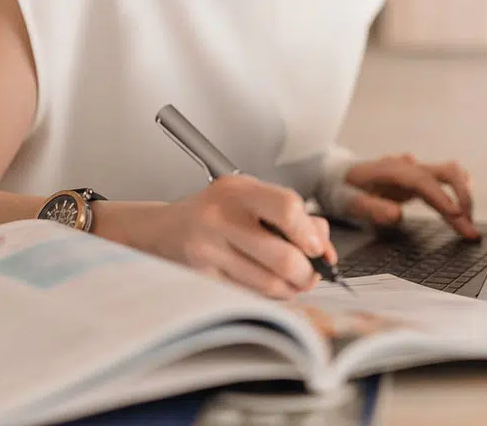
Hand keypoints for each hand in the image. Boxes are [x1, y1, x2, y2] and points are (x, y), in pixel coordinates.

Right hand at [136, 173, 336, 298]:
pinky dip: (267, 295)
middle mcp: (220, 218)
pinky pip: (250, 295)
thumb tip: (323, 244)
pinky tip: (266, 284)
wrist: (163, 230)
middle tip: (310, 273)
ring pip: (269, 284)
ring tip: (291, 282)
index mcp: (237, 191)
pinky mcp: (203, 278)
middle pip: (283, 257)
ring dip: (290, 289)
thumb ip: (291, 214)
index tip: (317, 247)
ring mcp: (208, 251)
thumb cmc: (214, 212)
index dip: (310, 234)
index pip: (287, 208)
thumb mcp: (249, 197)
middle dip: (306, 273)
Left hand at [342, 154, 479, 239]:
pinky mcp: (419, 179)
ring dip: (464, 197)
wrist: (336, 174)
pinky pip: (446, 183)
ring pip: (451, 175)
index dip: (442, 197)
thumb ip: (370, 208)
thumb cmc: (342, 189)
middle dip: (463, 198)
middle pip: (447, 172)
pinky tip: (463, 215)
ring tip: (469, 226)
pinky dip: (458, 197)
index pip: (424, 181)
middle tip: (469, 229)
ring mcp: (416, 171)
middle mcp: (408, 167)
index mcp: (392, 171)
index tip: (457, 215)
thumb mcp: (347, 201)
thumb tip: (397, 215)